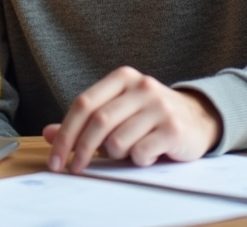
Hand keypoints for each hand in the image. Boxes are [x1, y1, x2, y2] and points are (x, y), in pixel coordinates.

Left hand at [43, 67, 222, 172]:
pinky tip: (148, 153)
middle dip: (81, 150)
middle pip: (98, 122)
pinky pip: (141, 153)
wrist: (198, 119)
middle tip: (74, 168)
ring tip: (128, 150)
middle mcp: (141, 86)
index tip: (56, 158)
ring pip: (118, 141)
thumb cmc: (149, 117)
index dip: (66, 133)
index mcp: (122, 78)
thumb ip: (84, 123)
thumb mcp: (117, 113)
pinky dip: (138, 160)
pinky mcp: (173, 128)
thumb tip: (48, 133)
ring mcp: (159, 106)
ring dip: (116, 155)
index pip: (83, 104)